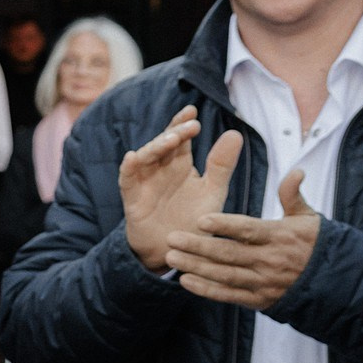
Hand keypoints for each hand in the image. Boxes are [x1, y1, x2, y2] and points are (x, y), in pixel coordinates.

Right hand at [120, 105, 243, 272]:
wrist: (174, 252)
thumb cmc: (193, 221)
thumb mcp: (212, 192)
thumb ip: (221, 165)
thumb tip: (235, 133)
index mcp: (180, 164)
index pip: (180, 138)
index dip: (183, 123)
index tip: (192, 110)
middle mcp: (161, 168)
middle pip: (163, 143)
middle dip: (174, 132)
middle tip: (190, 125)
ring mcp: (145, 181)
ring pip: (146, 156)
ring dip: (156, 146)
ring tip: (171, 139)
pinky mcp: (133, 197)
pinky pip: (127, 179)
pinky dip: (128, 167)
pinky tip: (132, 157)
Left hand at [164, 169, 320, 309]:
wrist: (333, 281)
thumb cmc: (313, 243)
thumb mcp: (307, 217)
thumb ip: (292, 195)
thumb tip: (296, 171)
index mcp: (280, 236)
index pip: (248, 230)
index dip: (224, 226)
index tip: (200, 219)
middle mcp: (270, 260)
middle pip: (230, 254)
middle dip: (198, 246)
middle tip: (172, 238)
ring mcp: (264, 282)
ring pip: (225, 275)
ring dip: (196, 267)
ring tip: (172, 257)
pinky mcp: (259, 300)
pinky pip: (229, 295)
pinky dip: (207, 290)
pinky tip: (186, 281)